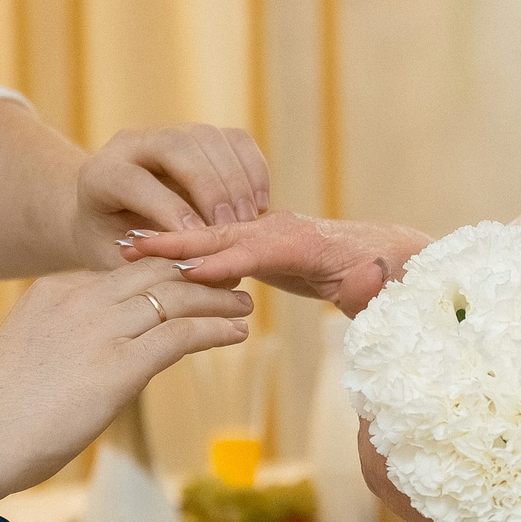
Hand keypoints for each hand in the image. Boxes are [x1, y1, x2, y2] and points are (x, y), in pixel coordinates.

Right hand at [0, 260, 251, 494]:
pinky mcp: (118, 366)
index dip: (166, 270)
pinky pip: (180, 334)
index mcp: (55, 290)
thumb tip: (111, 358)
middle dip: (199, 271)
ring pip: (175, 295)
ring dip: (217, 297)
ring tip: (243, 302)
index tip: (192, 276)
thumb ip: (71, 342)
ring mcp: (100, 329)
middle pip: (156, 270)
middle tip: (231, 277)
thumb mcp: (34, 355)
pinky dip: (214, 329)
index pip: (124, 269)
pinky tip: (235, 333)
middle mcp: (80, 299)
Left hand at [70, 125, 270, 265]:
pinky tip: (259, 205)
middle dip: (209, 187)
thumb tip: (204, 277)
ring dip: (235, 179)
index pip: (135, 182)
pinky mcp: (199, 136)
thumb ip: (154, 266)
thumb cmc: (116, 252)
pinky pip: (233, 139)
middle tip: (232, 228)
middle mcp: (131, 145)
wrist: (111, 218)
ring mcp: (168, 134)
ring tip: (250, 221)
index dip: (168, 211)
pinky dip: (252, 168)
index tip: (198, 241)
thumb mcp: (120, 264)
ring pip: (208, 137)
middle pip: (176, 146)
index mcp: (101, 177)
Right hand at [122, 212, 430, 317]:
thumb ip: (372, 286)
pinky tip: (156, 260)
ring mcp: (270, 234)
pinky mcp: (262, 244)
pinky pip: (219, 247)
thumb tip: (368, 274)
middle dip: (179, 241)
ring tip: (126, 247)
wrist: (395, 255)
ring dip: (174, 242)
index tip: (186, 271)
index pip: (259, 251)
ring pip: (215, 237)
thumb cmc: (389, 281)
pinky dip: (187, 250)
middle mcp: (285, 231)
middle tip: (130, 246)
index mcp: (309, 244)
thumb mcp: (385, 290)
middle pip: (225, 236)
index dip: (223, 262)